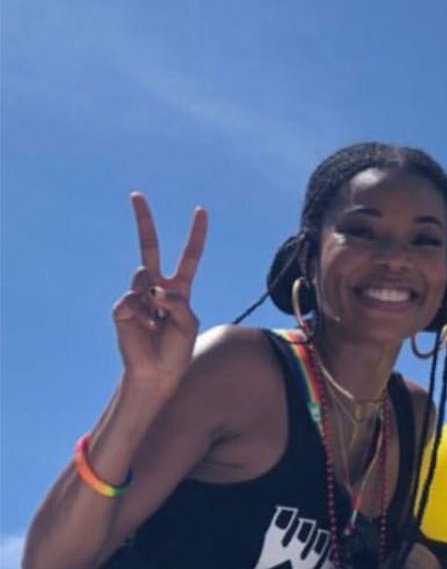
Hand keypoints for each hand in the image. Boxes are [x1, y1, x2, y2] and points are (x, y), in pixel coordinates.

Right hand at [113, 193, 207, 395]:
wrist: (157, 372)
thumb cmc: (176, 350)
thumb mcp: (188, 324)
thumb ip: (178, 301)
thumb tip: (153, 288)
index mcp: (179, 289)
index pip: (189, 257)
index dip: (196, 235)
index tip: (201, 211)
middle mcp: (157, 287)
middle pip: (149, 247)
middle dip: (143, 221)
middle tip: (136, 195)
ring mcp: (138, 295)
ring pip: (144, 277)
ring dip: (154, 300)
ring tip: (158, 323)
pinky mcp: (123, 307)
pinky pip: (133, 298)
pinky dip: (143, 313)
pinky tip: (147, 327)